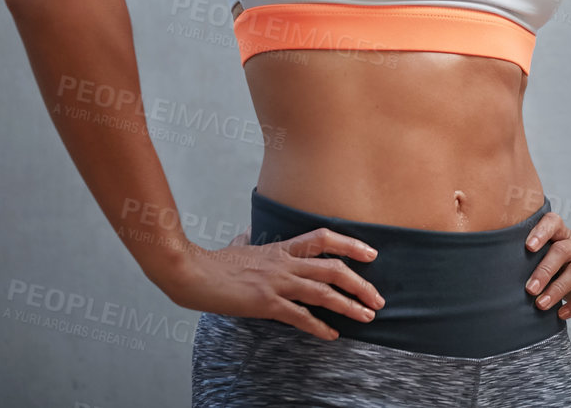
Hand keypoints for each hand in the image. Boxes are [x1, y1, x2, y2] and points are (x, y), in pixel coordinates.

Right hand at [159, 225, 386, 340]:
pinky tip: (332, 335)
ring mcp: (277, 282)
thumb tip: (243, 235)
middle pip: (333, 268)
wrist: (192, 273)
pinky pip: (300, 316)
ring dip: (349, 305)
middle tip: (378, 299)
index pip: (324, 238)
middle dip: (361, 284)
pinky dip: (319, 327)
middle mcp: (285, 263)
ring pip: (323, 292)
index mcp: (281, 248)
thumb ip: (246, 241)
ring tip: (367, 316)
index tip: (371, 254)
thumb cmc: (213, 262)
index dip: (351, 244)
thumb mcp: (236, 246)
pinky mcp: (266, 303)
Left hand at [523, 212, 570, 319]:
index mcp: (568, 239)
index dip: (541, 231)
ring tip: (541, 305)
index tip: (528, 248)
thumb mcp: (564, 270)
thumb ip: (545, 270)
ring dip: (557, 289)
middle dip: (544, 270)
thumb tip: (509, 286)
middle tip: (529, 290)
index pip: (554, 223)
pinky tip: (563, 314)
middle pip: (563, 249)